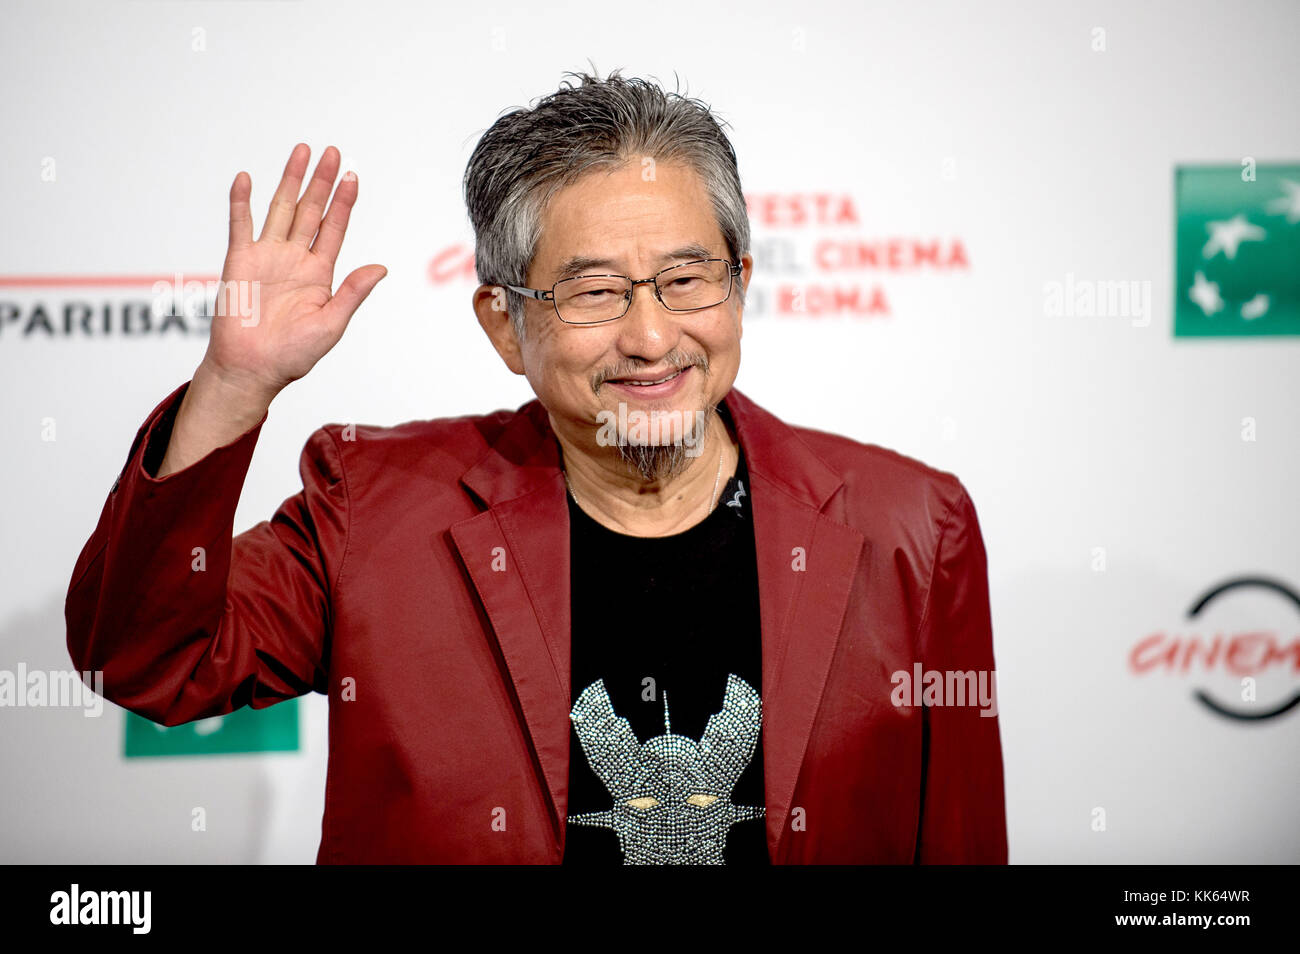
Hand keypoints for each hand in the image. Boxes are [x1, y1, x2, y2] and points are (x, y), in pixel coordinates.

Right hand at [202, 143, 385, 403]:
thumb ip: (353, 293)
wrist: (252, 368)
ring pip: (280, 209)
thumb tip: (380, 268)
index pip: (334, 228)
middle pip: (310, 210)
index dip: (343, 202)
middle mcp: (294, 259)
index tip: (353, 176)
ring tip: (301, 152)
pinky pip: (240, 225)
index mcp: (318, 274)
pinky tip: (247, 178)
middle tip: (332, 152)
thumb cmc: (292, 355)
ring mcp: (266, 257)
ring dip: (289, 180)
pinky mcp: (239, 261)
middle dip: (321, 181)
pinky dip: (242, 201)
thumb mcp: (332, 324)